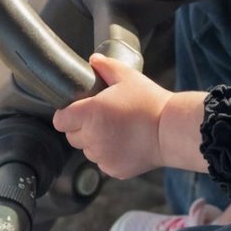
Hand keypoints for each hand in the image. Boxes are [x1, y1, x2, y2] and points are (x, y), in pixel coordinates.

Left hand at [53, 53, 168, 178]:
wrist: (171, 131)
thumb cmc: (150, 103)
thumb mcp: (128, 77)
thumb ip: (106, 67)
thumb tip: (93, 61)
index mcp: (90, 114)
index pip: (60, 120)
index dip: (67, 113)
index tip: (78, 109)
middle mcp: (91, 138)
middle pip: (72, 136)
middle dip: (81, 127)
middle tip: (102, 117)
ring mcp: (102, 156)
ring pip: (87, 150)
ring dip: (95, 141)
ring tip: (116, 130)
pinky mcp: (113, 170)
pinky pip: (103, 162)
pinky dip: (109, 155)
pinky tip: (125, 143)